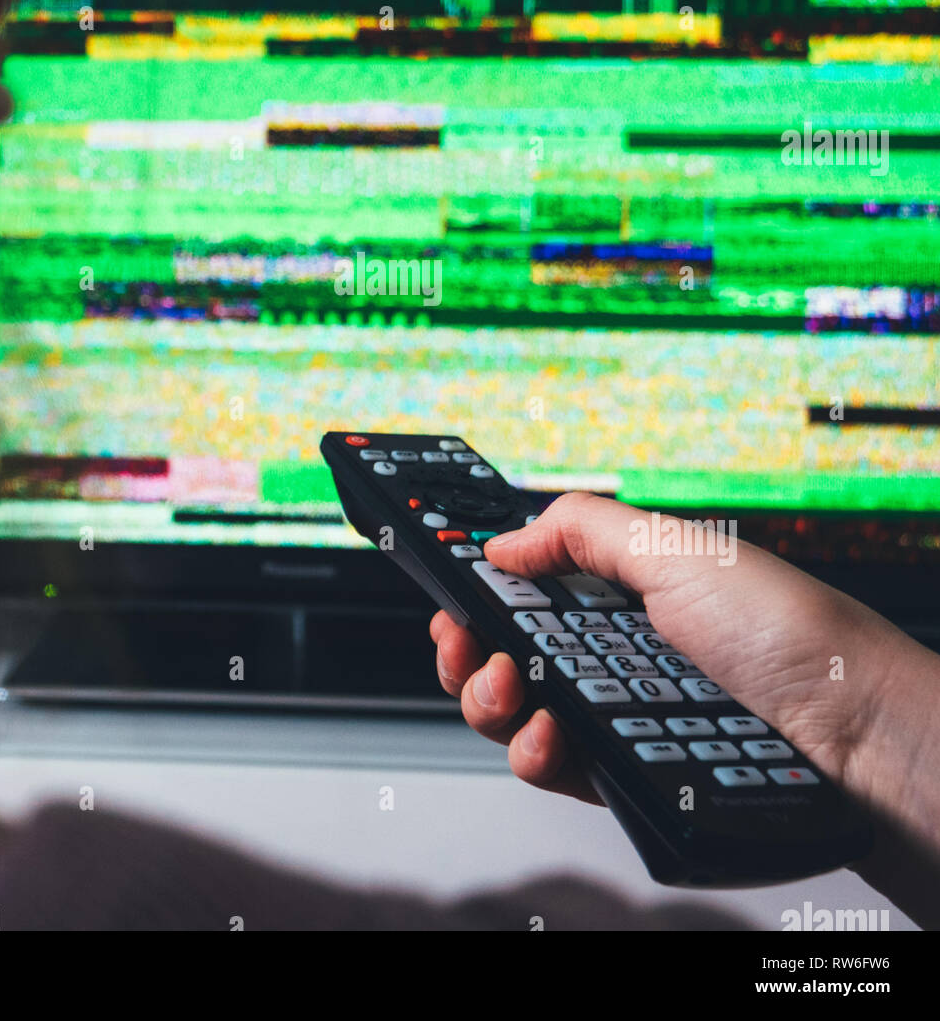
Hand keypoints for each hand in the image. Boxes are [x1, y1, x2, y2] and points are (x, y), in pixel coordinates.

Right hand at [431, 492, 939, 911]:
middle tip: (464, 640)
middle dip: (466, 646)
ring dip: (488, 698)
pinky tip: (547, 735)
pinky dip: (533, 752)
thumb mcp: (676, 549)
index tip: (451, 588)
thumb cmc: (791, 634)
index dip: (482, 590)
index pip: (528, 591)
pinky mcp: (626, 776)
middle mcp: (613, 655)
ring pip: (516, 715)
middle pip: (506, 654)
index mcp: (623, 592)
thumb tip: (502, 539)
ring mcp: (616, 718)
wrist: (853, 735)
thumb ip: (580, 529)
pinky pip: (554, 769)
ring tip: (506, 687)